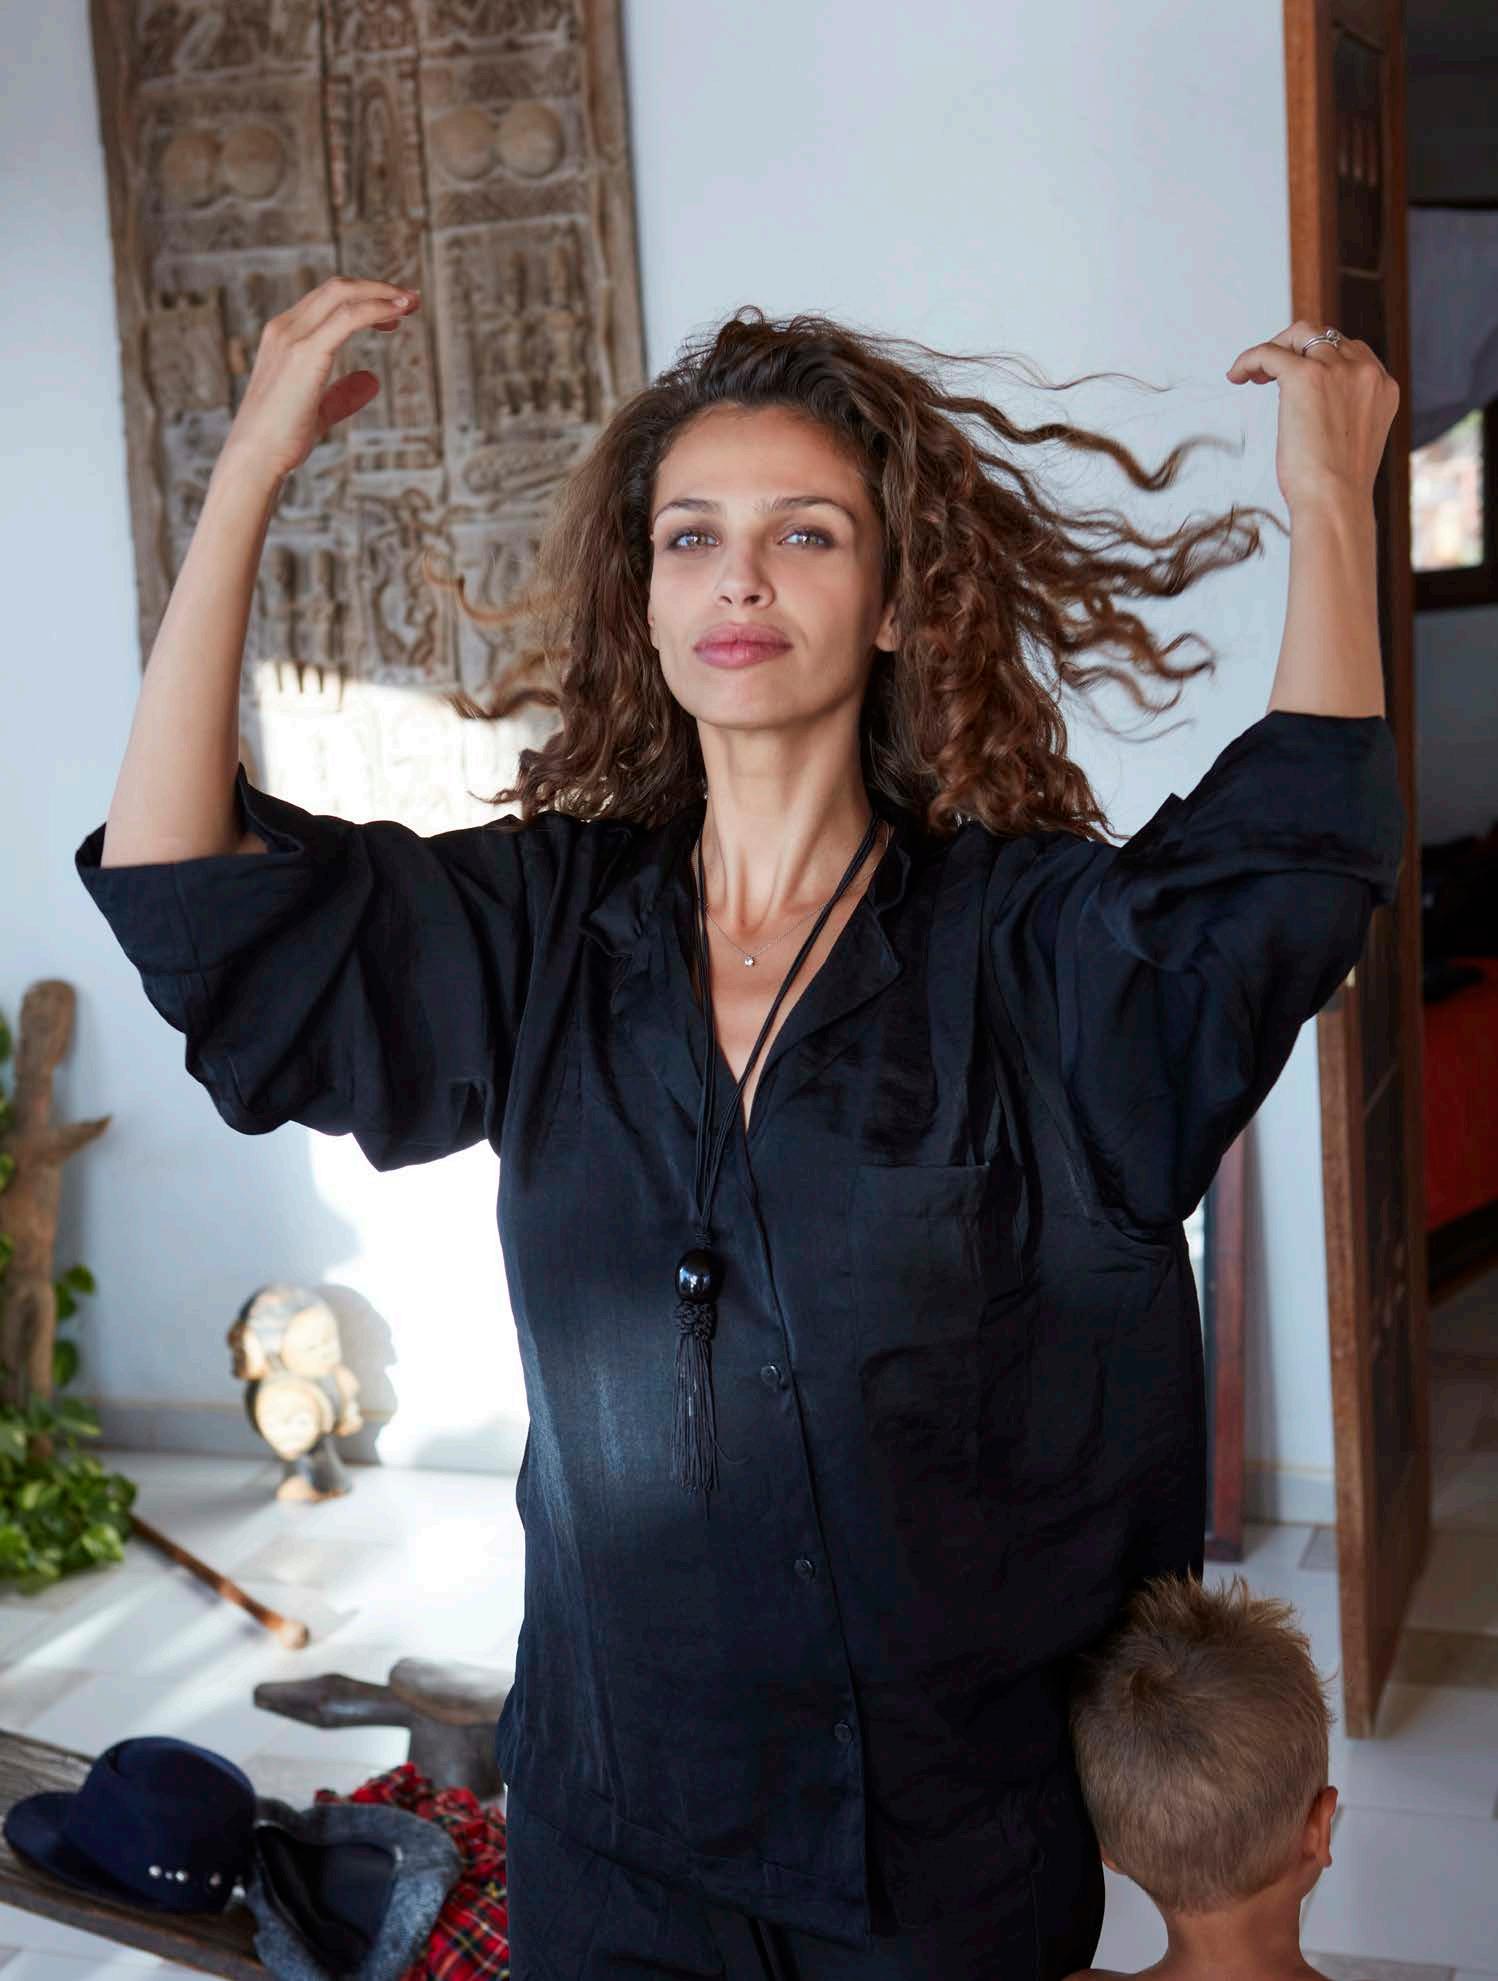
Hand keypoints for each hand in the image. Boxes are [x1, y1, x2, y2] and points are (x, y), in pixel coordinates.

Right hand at [220, 274, 421, 481]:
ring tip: (413, 302)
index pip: (327, 301)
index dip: (363, 299)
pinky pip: (348, 318)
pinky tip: (398, 314)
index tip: (396, 311)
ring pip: (342, 294)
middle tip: (413, 299)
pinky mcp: (306, 353)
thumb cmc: (281, 439)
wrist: (255, 458)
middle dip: (378, 288)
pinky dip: (376, 309)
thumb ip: (342, 394)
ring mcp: (292, 337)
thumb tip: (373, 380)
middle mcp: (285, 328)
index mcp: (283, 336)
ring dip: (382, 294)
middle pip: (337, 289)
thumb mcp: (317, 411)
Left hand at [1226, 320, 1398, 516]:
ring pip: (1301, 334)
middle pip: (1326, 336)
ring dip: (1275, 348)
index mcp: (1383, 387)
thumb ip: (1344, 417)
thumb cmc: (1337, 489)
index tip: (1295, 381)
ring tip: (1253, 375)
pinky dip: (1250, 358)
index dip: (1319, 359)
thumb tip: (1314, 415)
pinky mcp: (1306, 376)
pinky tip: (1236, 376)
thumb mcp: (1352, 444)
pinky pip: (1270, 352)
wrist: (1335, 503)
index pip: (1351, 352)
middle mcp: (1365, 372)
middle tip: (1270, 375)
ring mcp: (1338, 370)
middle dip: (1296, 349)